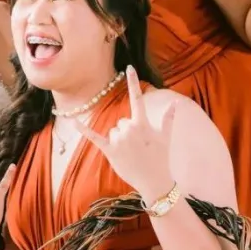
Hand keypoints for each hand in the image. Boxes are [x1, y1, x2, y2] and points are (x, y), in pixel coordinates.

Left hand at [76, 66, 175, 201]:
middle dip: (128, 132)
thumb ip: (168, 119)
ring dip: (119, 140)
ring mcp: (119, 140)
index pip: (137, 99)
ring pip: (113, 131)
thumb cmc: (161, 159)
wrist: (154, 182)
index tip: (129, 67)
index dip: (134, 82)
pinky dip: (83, 130)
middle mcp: (129, 129)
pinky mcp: (110, 151)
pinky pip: (94, 137)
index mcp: (143, 124)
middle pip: (122, 121)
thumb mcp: (166, 138)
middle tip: (138, 147)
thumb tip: (176, 103)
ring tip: (131, 153)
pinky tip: (74, 122)